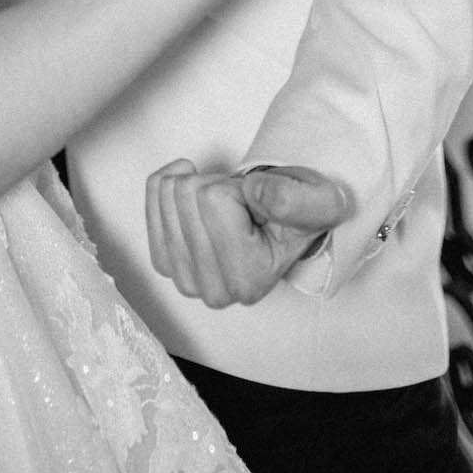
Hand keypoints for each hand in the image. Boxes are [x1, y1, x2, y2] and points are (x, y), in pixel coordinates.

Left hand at [145, 159, 351, 306]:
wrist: (286, 221)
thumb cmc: (300, 213)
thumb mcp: (318, 201)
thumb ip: (294, 199)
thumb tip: (257, 193)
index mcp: (250, 281)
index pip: (213, 199)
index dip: (238, 187)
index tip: (257, 205)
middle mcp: (215, 291)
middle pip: (185, 194)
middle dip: (215, 185)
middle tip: (241, 205)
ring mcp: (186, 280)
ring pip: (167, 192)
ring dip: (198, 185)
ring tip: (226, 206)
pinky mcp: (165, 263)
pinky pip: (153, 195)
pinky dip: (172, 181)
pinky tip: (195, 193)